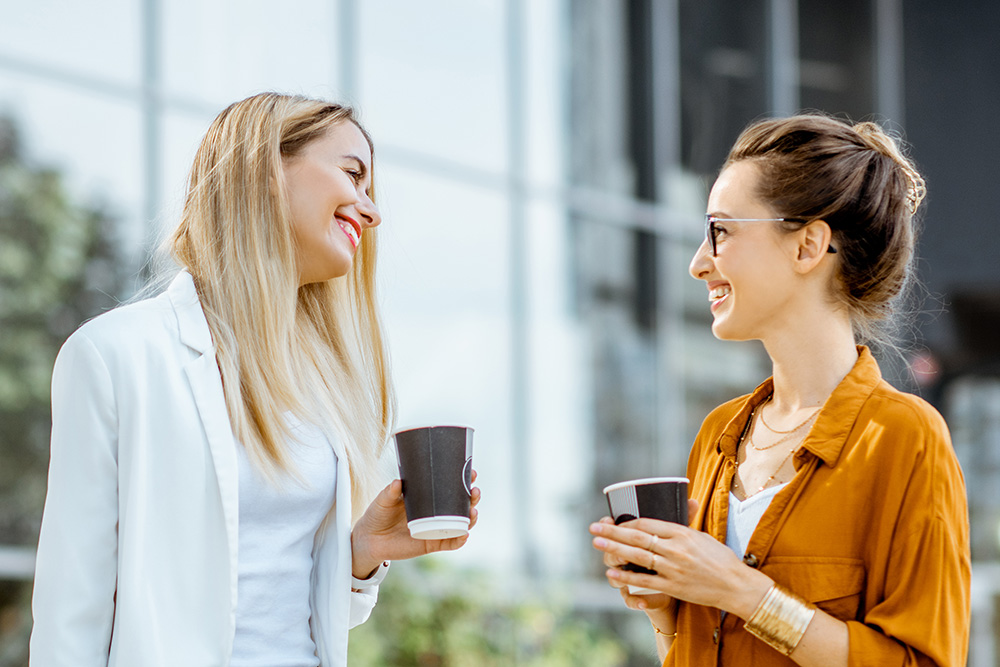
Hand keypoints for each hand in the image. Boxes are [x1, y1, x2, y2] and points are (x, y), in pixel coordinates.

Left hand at [351, 470, 481, 578]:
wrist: (369, 539)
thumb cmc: (378, 514)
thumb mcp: (383, 500)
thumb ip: (390, 492)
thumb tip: (398, 482)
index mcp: (427, 497)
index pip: (450, 486)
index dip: (464, 480)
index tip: (472, 473)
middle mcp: (435, 512)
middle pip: (461, 504)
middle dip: (472, 498)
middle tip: (475, 491)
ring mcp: (435, 528)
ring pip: (460, 523)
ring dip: (471, 518)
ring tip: (473, 511)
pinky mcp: (431, 544)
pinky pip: (450, 543)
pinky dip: (459, 540)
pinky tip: (464, 534)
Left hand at [590, 499, 771, 617]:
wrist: (736, 585)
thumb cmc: (720, 559)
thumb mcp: (701, 536)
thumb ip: (682, 526)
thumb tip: (669, 511)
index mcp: (682, 533)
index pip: (647, 523)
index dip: (627, 523)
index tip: (613, 522)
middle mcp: (675, 549)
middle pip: (637, 538)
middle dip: (612, 532)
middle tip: (594, 528)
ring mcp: (673, 568)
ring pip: (637, 557)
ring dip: (614, 550)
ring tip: (597, 544)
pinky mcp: (673, 587)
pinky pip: (645, 581)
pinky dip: (626, 577)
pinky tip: (612, 573)